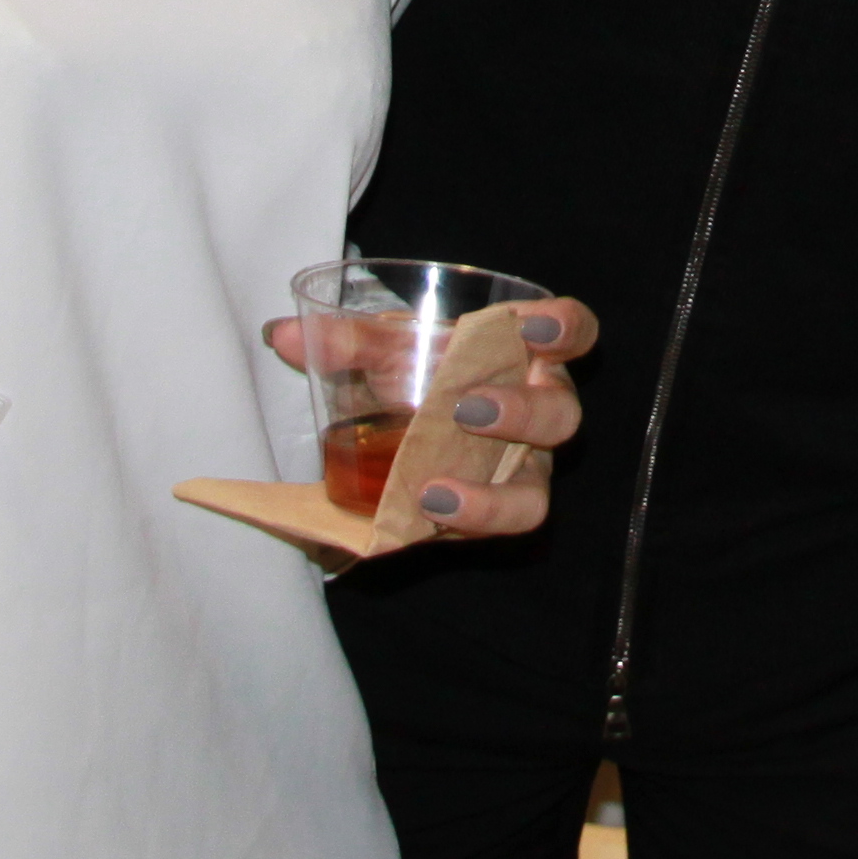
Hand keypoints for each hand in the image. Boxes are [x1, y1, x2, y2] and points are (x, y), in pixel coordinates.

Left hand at [258, 295, 599, 535]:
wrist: (410, 429)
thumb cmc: (418, 372)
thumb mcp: (386, 350)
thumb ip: (347, 340)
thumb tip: (283, 335)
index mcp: (526, 355)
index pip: (574, 331)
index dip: (565, 329)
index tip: (532, 329)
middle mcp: (540, 412)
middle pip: (561, 415)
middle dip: (521, 414)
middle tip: (465, 410)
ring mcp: (524, 470)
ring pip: (536, 493)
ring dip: (493, 497)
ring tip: (434, 492)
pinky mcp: (496, 512)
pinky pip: (497, 528)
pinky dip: (465, 521)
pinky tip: (425, 511)